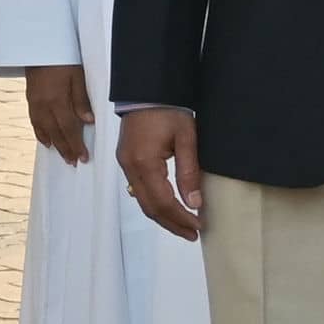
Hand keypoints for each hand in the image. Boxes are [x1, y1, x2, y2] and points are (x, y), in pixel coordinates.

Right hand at [21, 65, 94, 163]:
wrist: (38, 45)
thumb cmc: (62, 58)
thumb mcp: (77, 75)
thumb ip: (81, 99)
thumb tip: (88, 121)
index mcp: (57, 100)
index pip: (69, 128)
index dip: (76, 144)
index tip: (83, 157)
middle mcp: (44, 105)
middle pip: (56, 133)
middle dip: (66, 149)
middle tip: (74, 162)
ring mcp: (35, 104)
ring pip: (44, 130)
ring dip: (55, 145)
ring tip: (63, 156)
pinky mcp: (30, 100)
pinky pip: (35, 122)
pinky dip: (41, 134)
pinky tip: (46, 141)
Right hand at [118, 107, 201, 240]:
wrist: (146, 89)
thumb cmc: (169, 110)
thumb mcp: (186, 138)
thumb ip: (189, 172)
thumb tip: (194, 203)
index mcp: (144, 163)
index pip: (162, 202)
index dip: (180, 218)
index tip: (198, 226)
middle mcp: (130, 168)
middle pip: (149, 207)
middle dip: (172, 223)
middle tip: (192, 234)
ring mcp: (125, 164)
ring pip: (142, 201)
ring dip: (162, 216)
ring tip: (183, 226)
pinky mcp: (126, 160)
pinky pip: (138, 190)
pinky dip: (154, 204)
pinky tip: (167, 207)